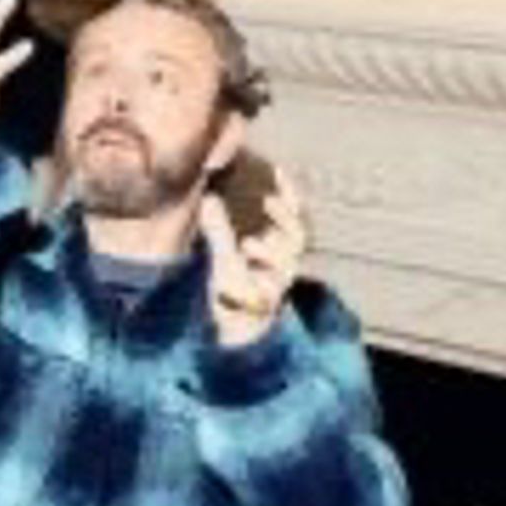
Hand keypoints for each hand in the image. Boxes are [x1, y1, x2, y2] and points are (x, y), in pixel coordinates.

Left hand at [199, 166, 307, 346]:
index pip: (290, 218)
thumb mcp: (224, 256)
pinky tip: (235, 286)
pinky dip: (251, 289)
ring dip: (270, 251)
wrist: (231, 333)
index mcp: (276, 250)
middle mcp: (282, 267)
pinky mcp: (266, 309)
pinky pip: (265, 296)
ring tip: (248, 244)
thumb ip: (220, 230)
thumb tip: (209, 197)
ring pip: (286, 264)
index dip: (288, 196)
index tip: (277, 172)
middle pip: (296, 237)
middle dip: (285, 218)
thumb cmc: (232, 291)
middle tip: (268, 201)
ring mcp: (277, 287)